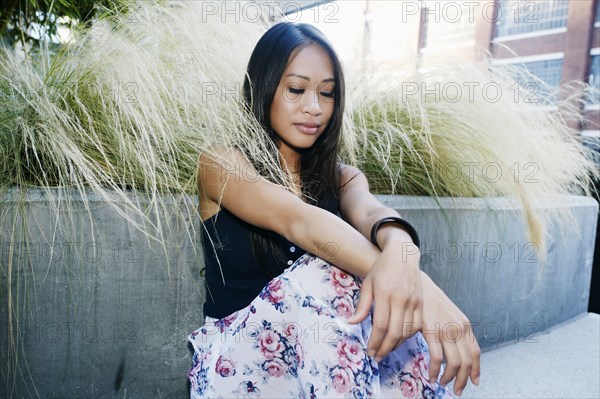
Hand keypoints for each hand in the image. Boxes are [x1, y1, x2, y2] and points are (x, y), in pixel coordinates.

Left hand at [347, 245, 422, 361]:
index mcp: (384, 294)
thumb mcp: (368, 284)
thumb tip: (351, 323)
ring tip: (386, 350)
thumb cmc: (381, 269)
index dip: (375, 342)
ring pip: (406, 331)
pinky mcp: (421, 303)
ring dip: (396, 345)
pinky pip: (416, 326)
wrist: (403, 255)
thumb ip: (362, 305)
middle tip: (377, 357)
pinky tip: (398, 339)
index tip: (370, 351)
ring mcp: (413, 301)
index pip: (380, 325)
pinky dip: (407, 336)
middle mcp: (400, 299)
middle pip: (394, 332)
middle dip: (385, 349)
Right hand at [420, 271, 480, 395]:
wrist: (418, 284)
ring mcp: (445, 330)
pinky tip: (430, 375)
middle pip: (467, 362)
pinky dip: (434, 370)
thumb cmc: (431, 300)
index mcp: (465, 325)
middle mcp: (458, 329)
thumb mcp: (449, 314)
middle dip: (462, 381)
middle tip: (456, 390)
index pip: (476, 353)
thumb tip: (457, 350)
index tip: (473, 382)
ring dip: (448, 378)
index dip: (475, 371)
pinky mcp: (431, 331)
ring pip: (454, 364)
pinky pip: (436, 358)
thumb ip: (455, 331)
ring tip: (441, 383)